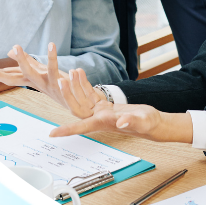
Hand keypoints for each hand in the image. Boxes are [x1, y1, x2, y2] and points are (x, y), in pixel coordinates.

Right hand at [0, 43, 69, 103]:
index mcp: (30, 80)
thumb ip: (26, 62)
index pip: (8, 76)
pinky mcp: (61, 84)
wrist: (80, 104)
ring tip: (17, 46)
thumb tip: (10, 52)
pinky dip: (53, 59)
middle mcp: (36, 83)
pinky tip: (51, 46)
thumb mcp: (39, 72)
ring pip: (34, 71)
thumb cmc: (58, 85)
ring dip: (25, 59)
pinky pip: (57, 71)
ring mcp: (48, 84)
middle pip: (14, 76)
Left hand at [51, 69, 192, 143]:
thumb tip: (121, 123)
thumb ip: (132, 122)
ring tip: (73, 70)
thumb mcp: (142, 122)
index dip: (66, 130)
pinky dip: (85, 84)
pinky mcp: (105, 105)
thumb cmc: (149, 124)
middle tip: (60, 80)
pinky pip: (91, 94)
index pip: (81, 127)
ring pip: (83, 99)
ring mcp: (101, 111)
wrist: (153, 122)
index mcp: (104, 123)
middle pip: (78, 108)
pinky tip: (82, 74)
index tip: (52, 134)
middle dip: (68, 95)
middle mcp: (99, 118)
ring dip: (76, 86)